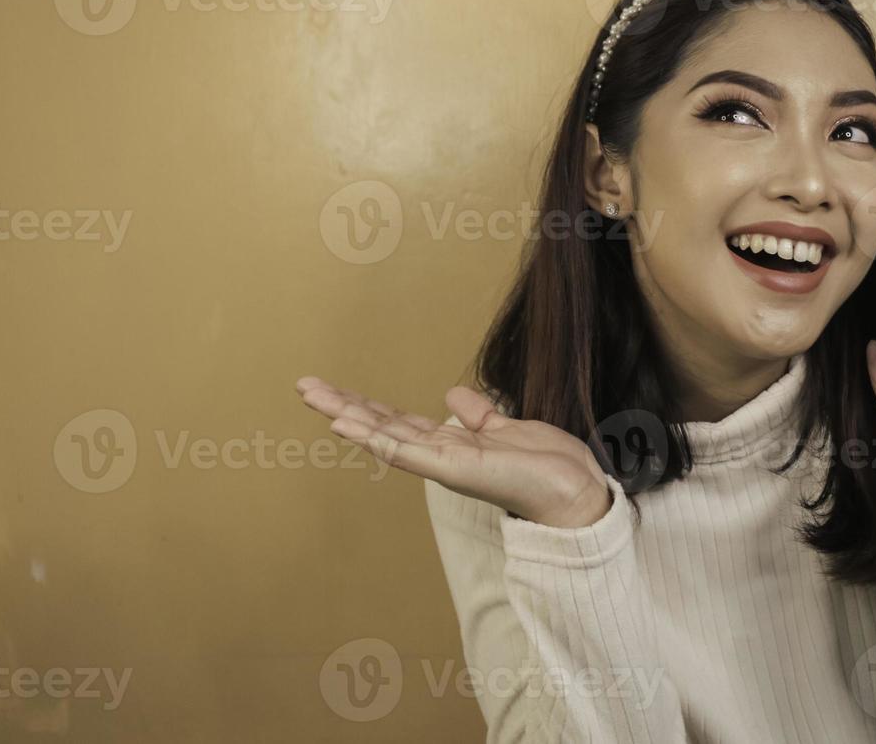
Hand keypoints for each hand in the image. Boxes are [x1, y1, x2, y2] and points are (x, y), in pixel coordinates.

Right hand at [295, 378, 613, 528]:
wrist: (571, 488)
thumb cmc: (543, 465)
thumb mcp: (505, 430)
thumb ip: (478, 415)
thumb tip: (451, 395)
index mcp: (450, 445)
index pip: (398, 421)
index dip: (365, 405)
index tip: (334, 390)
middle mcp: (439, 454)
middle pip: (382, 425)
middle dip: (343, 405)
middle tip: (304, 386)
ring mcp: (442, 463)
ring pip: (384, 434)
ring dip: (347, 415)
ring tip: (314, 397)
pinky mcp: (451, 468)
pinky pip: (405, 451)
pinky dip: (374, 437)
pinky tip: (347, 424)